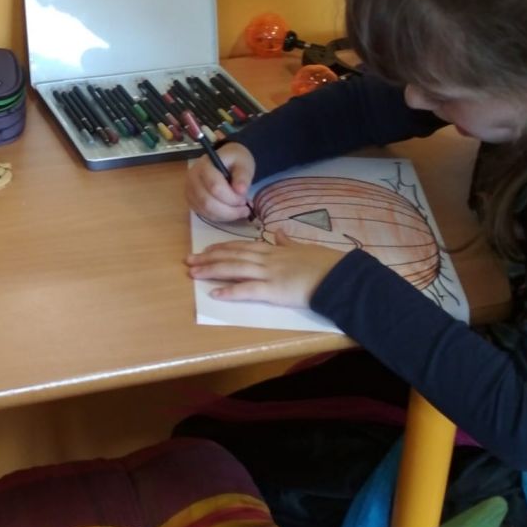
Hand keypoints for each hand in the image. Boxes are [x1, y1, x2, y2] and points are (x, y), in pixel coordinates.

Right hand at [185, 141, 255, 222]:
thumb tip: (241, 191)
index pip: (215, 187)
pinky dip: (220, 217)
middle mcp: (192, 178)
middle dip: (229, 210)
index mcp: (204, 166)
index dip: (232, 198)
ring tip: (239, 211)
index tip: (245, 200)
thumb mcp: (243, 163)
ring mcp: (190, 191)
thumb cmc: (234, 161)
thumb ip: (243, 176)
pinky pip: (205, 214)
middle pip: (208, 202)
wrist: (225, 160)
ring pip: (206, 211)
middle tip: (244, 209)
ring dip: (226, 215)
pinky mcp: (192, 201)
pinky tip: (230, 212)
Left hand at [185, 229, 347, 307]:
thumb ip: (289, 242)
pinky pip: (248, 290)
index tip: (207, 249)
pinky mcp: (274, 290)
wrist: (338, 275)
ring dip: (212, 270)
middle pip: (232, 256)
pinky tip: (215, 293)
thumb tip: (282, 234)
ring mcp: (269, 273)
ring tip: (194, 273)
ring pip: (234, 269)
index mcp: (274, 249)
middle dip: (209, 258)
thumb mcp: (304, 247)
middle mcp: (267, 259)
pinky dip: (231, 292)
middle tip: (188, 261)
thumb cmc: (325, 263)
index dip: (222, 248)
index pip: (242, 246)